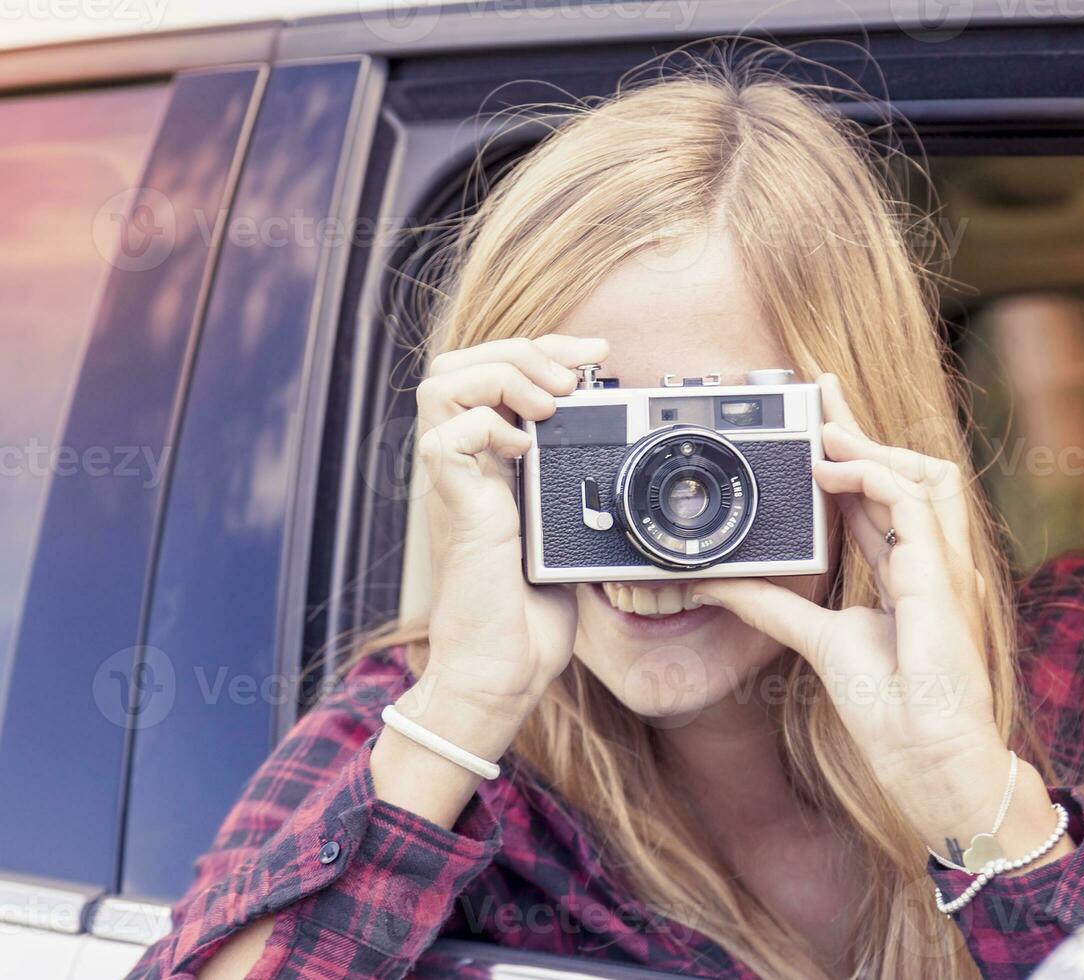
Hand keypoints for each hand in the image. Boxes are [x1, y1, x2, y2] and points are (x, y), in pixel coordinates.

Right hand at [402, 334, 606, 756]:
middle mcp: (466, 463)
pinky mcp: (451, 506)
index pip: (497, 372)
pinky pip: (445, 436)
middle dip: (523, 348)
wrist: (503, 666)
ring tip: (549, 402)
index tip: (598, 355)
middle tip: (574, 375)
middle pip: (460, 362)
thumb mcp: (569, 530)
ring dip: (502, 376)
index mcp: (491, 461)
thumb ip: (577, 485)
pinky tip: (526, 449)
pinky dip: (488, 426)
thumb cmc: (531, 611)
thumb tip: (623, 453)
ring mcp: (453, 482)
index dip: (544, 349)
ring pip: (441, 384)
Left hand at [693, 374, 1070, 868]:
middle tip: (820, 392)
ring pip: (925, 472)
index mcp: (906, 575)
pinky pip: (911, 500)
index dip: (852, 455)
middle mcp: (930, 562)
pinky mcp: (940, 572)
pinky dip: (870, 476)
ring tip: (823, 434)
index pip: (881, 497)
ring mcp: (943, 565)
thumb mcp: (816, 640)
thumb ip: (773, 606)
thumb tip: (717, 584)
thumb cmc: (890, 710)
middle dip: (863, 429)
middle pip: (906, 471)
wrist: (925, 753)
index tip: (821, 418)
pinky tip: (829, 473)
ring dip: (872, 445)